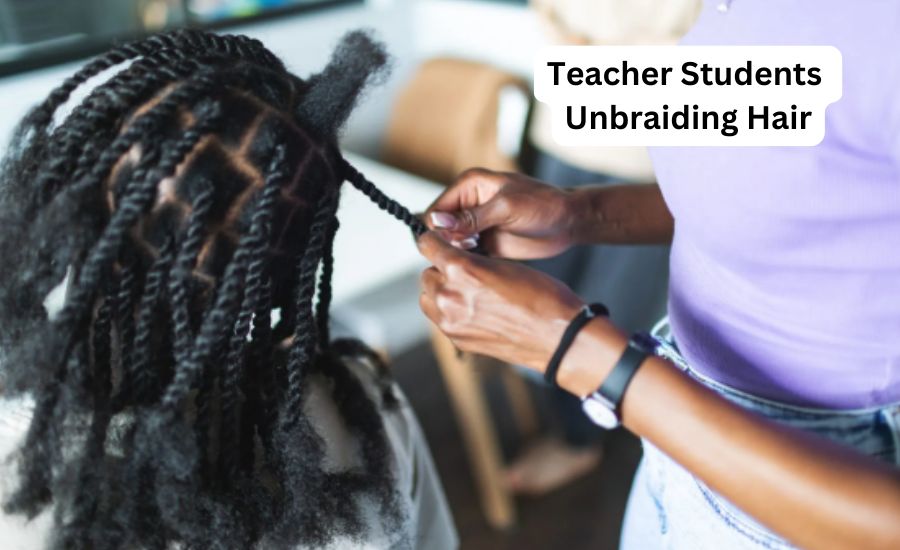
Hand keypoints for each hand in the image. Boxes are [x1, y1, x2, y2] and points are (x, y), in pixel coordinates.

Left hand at [417, 231, 583, 370]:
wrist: (558, 336)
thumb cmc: (542, 298)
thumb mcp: (504, 264)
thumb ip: (472, 261)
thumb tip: (454, 259)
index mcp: (462, 269)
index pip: (428, 245)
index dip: (435, 242)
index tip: (439, 243)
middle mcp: (450, 296)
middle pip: (426, 275)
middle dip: (441, 271)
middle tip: (463, 273)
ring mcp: (451, 321)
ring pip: (429, 299)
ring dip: (441, 293)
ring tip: (466, 293)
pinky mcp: (458, 339)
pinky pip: (441, 320)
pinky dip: (450, 313)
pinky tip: (474, 310)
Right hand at [424, 168, 581, 259]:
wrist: (568, 222)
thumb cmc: (544, 205)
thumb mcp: (507, 208)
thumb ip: (472, 217)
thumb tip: (437, 222)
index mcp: (469, 185)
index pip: (436, 209)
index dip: (438, 228)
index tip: (456, 240)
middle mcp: (468, 204)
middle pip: (439, 229)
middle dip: (450, 242)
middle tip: (474, 245)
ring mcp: (475, 225)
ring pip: (450, 244)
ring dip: (459, 253)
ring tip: (482, 251)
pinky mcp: (484, 243)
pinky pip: (465, 255)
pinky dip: (469, 261)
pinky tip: (485, 262)